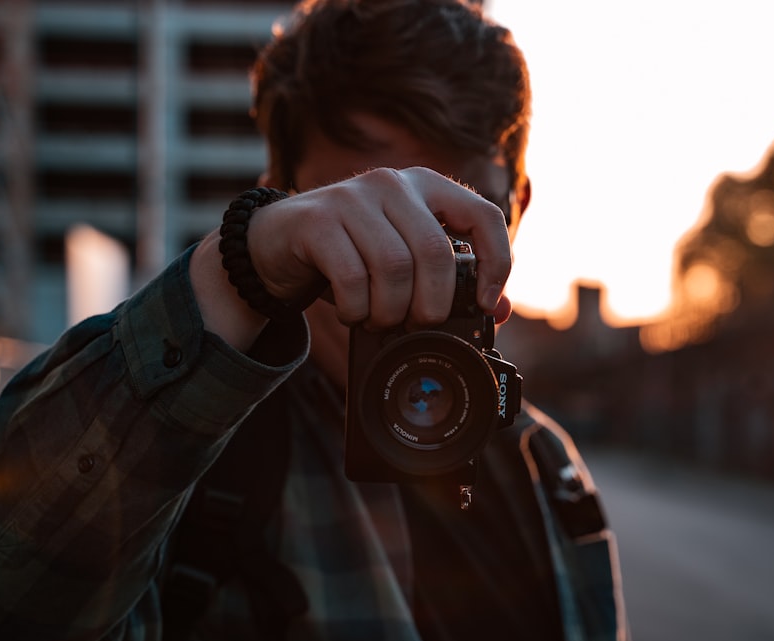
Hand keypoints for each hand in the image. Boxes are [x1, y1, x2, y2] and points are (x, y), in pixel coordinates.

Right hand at [248, 167, 511, 328]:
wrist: (275, 244)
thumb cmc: (351, 254)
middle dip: (431, 304)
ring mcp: (353, 197)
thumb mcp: (404, 261)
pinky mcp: (317, 219)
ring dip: (390, 311)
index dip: (495, 263)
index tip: (484, 302)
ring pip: (394, 267)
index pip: (483, 215)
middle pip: (435, 253)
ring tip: (379, 320)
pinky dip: (357, 308)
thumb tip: (498, 310)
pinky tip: (352, 313)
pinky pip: (351, 277)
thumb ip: (450, 281)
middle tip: (416, 324)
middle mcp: (393, 183)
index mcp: (427, 186)